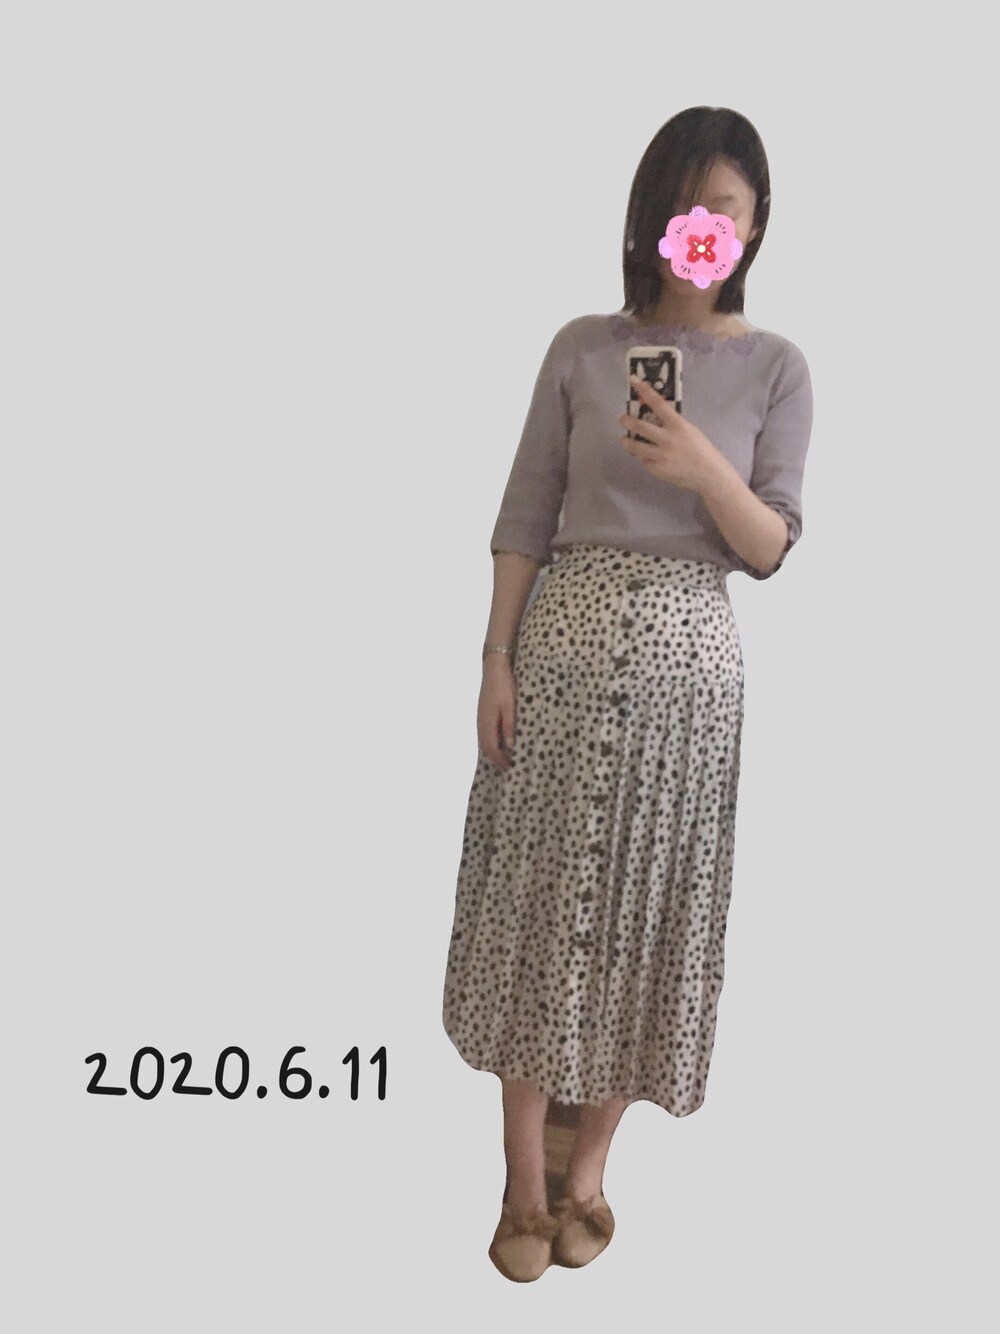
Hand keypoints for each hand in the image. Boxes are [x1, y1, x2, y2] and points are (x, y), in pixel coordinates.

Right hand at [478, 655, 515, 772]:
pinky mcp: (482, 713)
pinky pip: (484, 733)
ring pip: (484, 741)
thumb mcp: (510, 706)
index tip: (509, 768)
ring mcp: (480, 717)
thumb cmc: (504, 686)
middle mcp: (481, 722)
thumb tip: (509, 746)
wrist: (494, 669)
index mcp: (488, 722)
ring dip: (492, 752)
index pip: (492, 748)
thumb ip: (509, 726)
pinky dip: (490, 743)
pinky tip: (498, 743)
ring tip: (503, 759)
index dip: (500, 760)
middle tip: (507, 769)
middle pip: (486, 747)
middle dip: (495, 759)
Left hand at [618, 375, 719, 494]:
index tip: (633, 381)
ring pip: (636, 446)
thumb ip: (673, 424)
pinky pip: (644, 461)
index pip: (658, 403)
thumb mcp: (690, 431)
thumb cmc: (702, 450)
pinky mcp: (657, 470)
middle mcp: (667, 439)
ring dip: (627, 442)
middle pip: (640, 426)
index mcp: (678, 425)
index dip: (644, 390)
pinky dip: (643, 458)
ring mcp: (660, 456)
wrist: (709, 475)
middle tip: (622, 418)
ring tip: (625, 440)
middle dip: (627, 421)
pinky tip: (645, 457)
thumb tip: (656, 418)